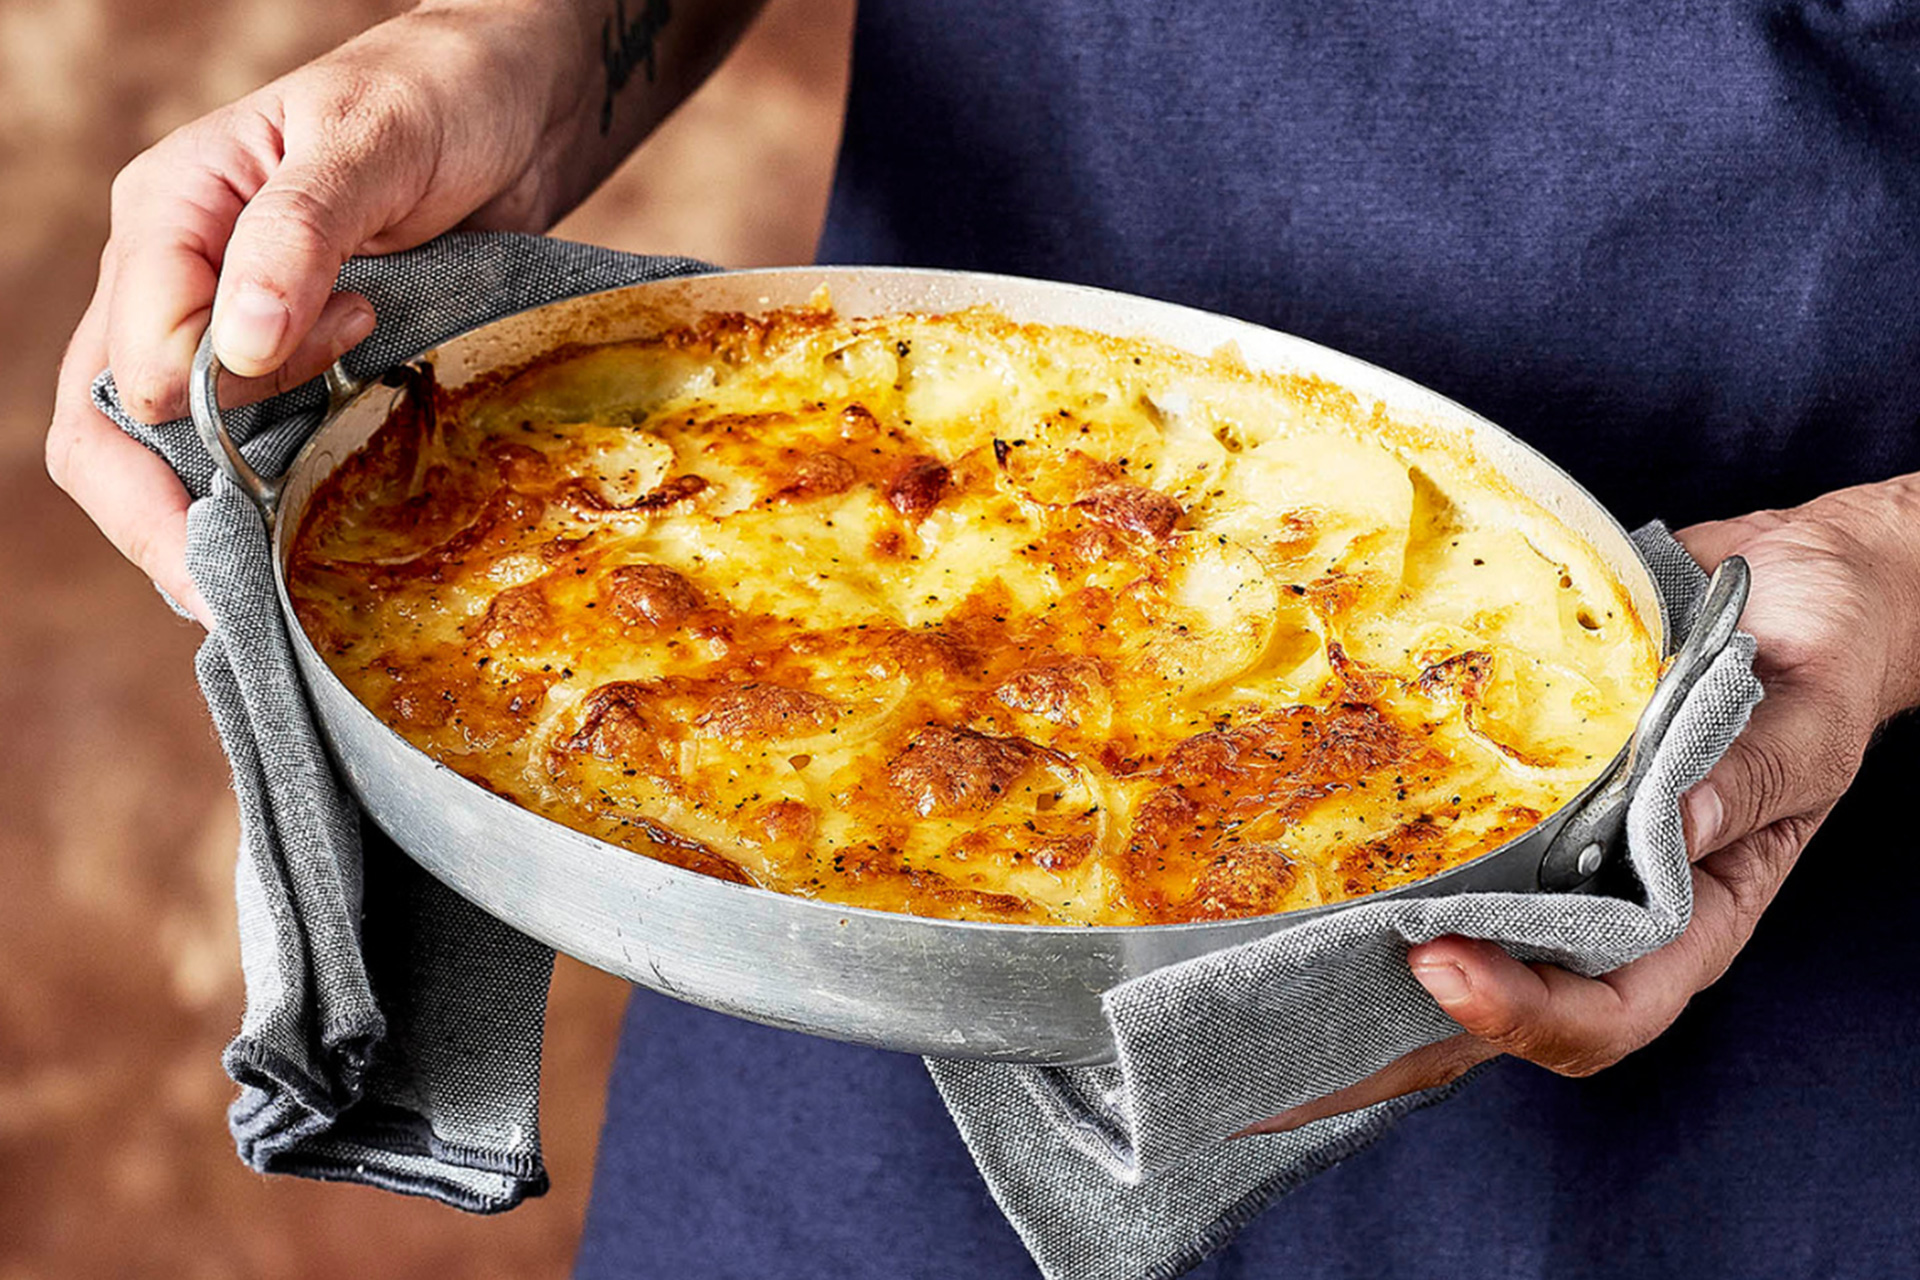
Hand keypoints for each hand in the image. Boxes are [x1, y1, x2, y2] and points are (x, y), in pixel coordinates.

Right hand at [44, 3, 592, 624]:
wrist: (510, 108)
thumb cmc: (435, 99)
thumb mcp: (367, 143)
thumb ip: (298, 235)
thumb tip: (238, 346)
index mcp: (169, 215)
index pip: (128, 359)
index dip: (198, 418)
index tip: (316, 388)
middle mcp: (179, 281)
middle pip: (115, 430)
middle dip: (167, 518)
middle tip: (247, 588)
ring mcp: (232, 331)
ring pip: (179, 458)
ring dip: (234, 512)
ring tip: (311, 537)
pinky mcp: (296, 368)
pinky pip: (255, 453)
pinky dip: (281, 499)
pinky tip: (327, 524)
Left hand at [1243, 478, 1919, 1134]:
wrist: (1793, 582)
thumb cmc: (1821, 650)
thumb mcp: (1808, 711)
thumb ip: (1746, 774)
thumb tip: (1670, 826)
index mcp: (1696, 914)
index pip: (1607, 1008)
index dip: (1523, 1010)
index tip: (1439, 963)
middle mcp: (1611, 904)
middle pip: (1503, 1013)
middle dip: (1397, 1039)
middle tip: (1289, 1029)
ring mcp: (1554, 860)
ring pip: (1453, 950)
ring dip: (1360, 978)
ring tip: (1257, 984)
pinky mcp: (1513, 803)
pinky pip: (1440, 854)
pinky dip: (1370, 874)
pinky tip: (1290, 874)